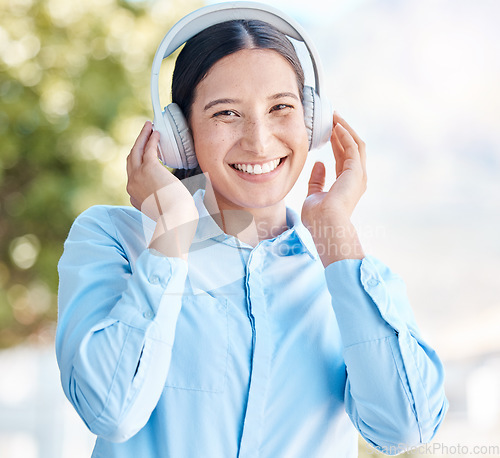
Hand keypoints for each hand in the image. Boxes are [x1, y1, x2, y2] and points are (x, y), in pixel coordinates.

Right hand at [127, 121, 198, 258]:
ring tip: (148, 126)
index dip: (138, 167)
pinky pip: (147, 149)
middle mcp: (132, 187)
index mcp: (136, 200)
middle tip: (144, 134)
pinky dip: (151, 139)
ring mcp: (137, 177)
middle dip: (136, 146)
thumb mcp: (168, 212)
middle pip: (130, 161)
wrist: (175, 218)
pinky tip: (156, 132)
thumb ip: (170, 207)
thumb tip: (190, 204)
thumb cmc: (177, 219)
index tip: (146, 158)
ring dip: (141, 137)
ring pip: (135, 151)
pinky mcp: (148, 169)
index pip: (133, 180)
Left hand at [301, 112, 365, 264]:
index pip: (344, 157)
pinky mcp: (356, 171)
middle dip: (342, 131)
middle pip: (352, 148)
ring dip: (345, 129)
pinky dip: (345, 135)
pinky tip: (336, 126)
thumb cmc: (318, 217)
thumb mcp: (314, 195)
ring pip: (356, 144)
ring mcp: (358, 175)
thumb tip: (318, 164)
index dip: (337, 142)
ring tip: (335, 117)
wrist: (325, 225)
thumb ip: (317, 181)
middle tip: (332, 117)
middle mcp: (356, 178)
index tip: (328, 130)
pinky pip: (353, 147)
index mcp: (346, 184)